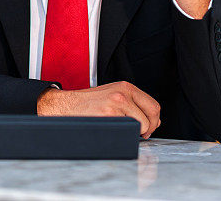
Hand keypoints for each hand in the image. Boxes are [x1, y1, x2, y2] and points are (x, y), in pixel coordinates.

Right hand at [36, 81, 161, 138]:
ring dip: (137, 132)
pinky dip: (126, 133)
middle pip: (153, 113)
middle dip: (150, 127)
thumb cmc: (87, 104)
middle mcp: (124, 92)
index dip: (154, 120)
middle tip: (142, 134)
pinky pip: (130, 129)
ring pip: (144, 124)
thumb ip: (131, 103)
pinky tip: (115, 129)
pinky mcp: (111, 113)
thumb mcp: (112, 95)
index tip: (148, 127)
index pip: (153, 105)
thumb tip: (150, 120)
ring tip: (124, 130)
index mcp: (126, 87)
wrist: (66, 106)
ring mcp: (118, 102)